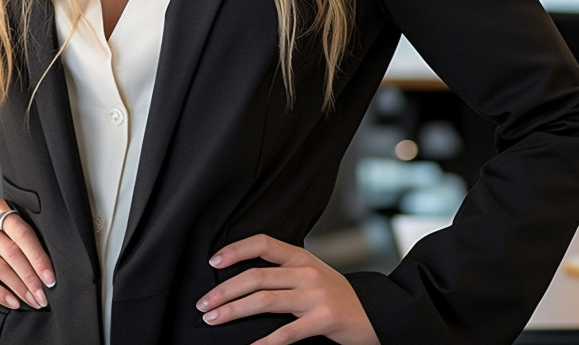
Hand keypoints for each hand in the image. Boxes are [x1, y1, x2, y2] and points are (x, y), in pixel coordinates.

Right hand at [0, 194, 55, 310]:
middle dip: (30, 275)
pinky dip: (0, 293)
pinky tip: (11, 302)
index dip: (38, 256)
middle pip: (12, 249)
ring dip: (18, 287)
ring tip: (30, 300)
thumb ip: (14, 241)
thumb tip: (45, 269)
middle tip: (42, 294)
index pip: (22, 230)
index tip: (50, 277)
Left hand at [196, 234, 379, 344]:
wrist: (375, 314)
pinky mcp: (324, 320)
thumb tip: (245, 277)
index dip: (236, 250)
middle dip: (225, 290)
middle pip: (257, 276)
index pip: (263, 243)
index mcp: (301, 257)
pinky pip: (287, 332)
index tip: (213, 263)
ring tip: (214, 319)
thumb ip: (284, 271)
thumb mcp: (312, 273)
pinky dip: (265, 342)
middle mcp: (306, 272)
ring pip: (265, 300)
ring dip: (234, 310)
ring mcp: (315, 296)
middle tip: (203, 303)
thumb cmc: (337, 295)